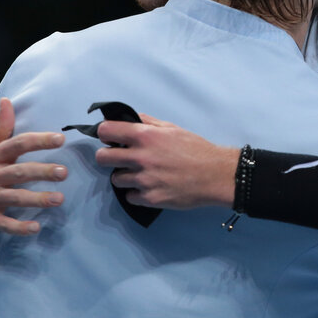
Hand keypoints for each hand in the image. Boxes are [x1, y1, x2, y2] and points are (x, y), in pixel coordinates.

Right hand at [0, 98, 66, 249]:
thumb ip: (0, 128)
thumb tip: (8, 101)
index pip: (17, 144)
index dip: (39, 140)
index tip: (61, 138)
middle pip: (19, 172)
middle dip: (42, 171)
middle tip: (64, 172)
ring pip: (15, 198)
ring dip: (37, 199)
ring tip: (59, 199)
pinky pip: (4, 224)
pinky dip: (19, 227)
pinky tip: (36, 228)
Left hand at [95, 115, 238, 209]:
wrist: (214, 175)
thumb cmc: (196, 149)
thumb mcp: (172, 128)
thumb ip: (148, 123)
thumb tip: (129, 119)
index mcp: (145, 136)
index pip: (106, 131)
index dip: (105, 133)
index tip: (109, 138)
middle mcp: (141, 157)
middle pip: (102, 158)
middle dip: (107, 157)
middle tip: (118, 158)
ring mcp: (144, 180)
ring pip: (116, 179)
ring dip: (124, 176)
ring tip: (139, 174)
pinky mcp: (150, 198)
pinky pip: (130, 196)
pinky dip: (137, 193)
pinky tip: (149, 187)